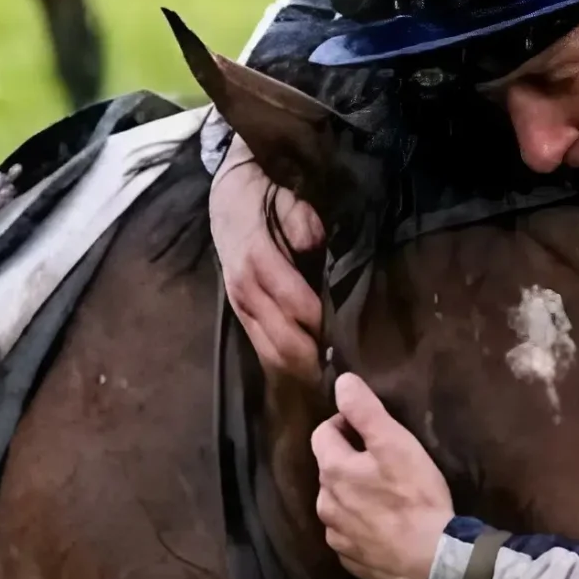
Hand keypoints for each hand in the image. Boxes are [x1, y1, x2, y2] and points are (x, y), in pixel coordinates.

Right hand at [210, 148, 325, 384]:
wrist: (227, 194)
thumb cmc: (265, 195)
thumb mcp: (288, 199)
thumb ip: (303, 224)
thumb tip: (314, 245)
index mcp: (259, 260)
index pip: (297, 305)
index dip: (323, 327)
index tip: (350, 344)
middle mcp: (246, 289)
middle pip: (282, 339)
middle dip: (314, 361)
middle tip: (345, 378)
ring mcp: (240, 304)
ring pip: (269, 350)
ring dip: (299, 369)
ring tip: (329, 384)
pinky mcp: (240, 312)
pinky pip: (261, 346)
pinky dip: (283, 363)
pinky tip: (305, 374)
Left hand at [311, 372, 454, 578]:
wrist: (431, 560)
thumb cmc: (415, 497)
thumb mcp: (396, 444)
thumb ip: (365, 411)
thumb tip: (341, 382)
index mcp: (332, 470)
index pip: (323, 433)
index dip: (345, 425)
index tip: (372, 430)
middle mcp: (324, 503)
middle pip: (329, 470)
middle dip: (350, 462)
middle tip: (385, 464)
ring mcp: (336, 534)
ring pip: (337, 505)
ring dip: (353, 496)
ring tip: (386, 499)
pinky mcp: (350, 559)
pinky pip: (349, 535)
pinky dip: (361, 527)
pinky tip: (385, 529)